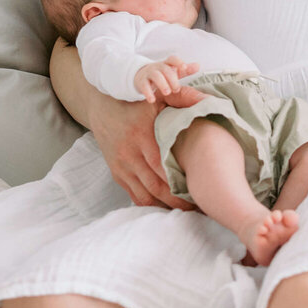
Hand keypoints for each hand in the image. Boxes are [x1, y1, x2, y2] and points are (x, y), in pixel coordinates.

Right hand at [83, 93, 196, 209]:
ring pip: (144, 195)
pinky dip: (151, 204)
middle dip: (176, 200)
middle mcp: (129, 154)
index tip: (198, 189)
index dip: (178, 181)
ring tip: (184, 210)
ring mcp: (121, 166)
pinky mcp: (117, 174)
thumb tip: (206, 101)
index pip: (161, 165)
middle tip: (196, 206)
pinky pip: (134, 196)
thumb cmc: (134, 102)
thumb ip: (181, 99)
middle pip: (155, 186)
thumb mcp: (155, 98)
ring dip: (164, 206)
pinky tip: (166, 206)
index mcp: (141, 135)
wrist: (100, 107)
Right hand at [134, 55, 198, 101]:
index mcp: (167, 64)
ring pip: (155, 76)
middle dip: (171, 79)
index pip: (172, 59)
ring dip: (162, 84)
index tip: (184, 67)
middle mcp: (157, 67)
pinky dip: (148, 93)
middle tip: (176, 89)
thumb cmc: (161, 73)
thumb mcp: (173, 71)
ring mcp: (149, 73)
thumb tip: (198, 66)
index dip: (178, 62)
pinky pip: (144, 86)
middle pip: (165, 69)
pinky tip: (152, 100)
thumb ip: (185, 70)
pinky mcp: (141, 81)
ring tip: (167, 92)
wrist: (141, 74)